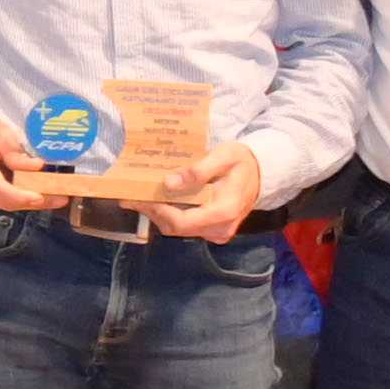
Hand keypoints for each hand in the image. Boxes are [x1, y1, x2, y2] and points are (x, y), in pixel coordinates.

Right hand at [0, 112, 43, 211]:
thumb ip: (16, 151)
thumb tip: (37, 166)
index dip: (20, 197)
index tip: (41, 197)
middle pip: (4, 201)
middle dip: (34, 201)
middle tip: (60, 198)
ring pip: (3, 204)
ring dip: (27, 201)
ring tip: (52, 195)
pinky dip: (16, 198)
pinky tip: (32, 192)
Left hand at [146, 137, 266, 244]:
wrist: (261, 173)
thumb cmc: (241, 162)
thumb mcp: (224, 156)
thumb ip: (198, 170)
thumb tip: (169, 183)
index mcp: (224, 211)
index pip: (182, 221)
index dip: (156, 211)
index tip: (136, 198)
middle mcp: (220, 228)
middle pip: (176, 227)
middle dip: (151, 212)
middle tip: (129, 196)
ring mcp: (217, 232)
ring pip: (178, 229)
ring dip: (157, 213)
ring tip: (138, 196)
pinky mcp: (213, 230)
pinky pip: (185, 226)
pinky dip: (169, 214)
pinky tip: (157, 200)